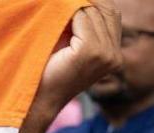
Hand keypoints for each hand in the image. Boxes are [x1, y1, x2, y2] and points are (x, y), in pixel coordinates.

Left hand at [30, 0, 121, 122]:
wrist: (38, 102)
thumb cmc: (48, 75)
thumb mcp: (71, 48)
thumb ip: (83, 27)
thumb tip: (82, 1)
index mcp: (114, 56)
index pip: (112, 15)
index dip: (95, 2)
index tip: (75, 1)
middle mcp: (115, 56)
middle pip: (107, 11)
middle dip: (87, 2)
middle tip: (65, 2)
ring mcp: (105, 54)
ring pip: (94, 13)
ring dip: (75, 8)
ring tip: (57, 10)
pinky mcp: (91, 51)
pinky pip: (82, 18)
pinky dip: (68, 14)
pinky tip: (55, 21)